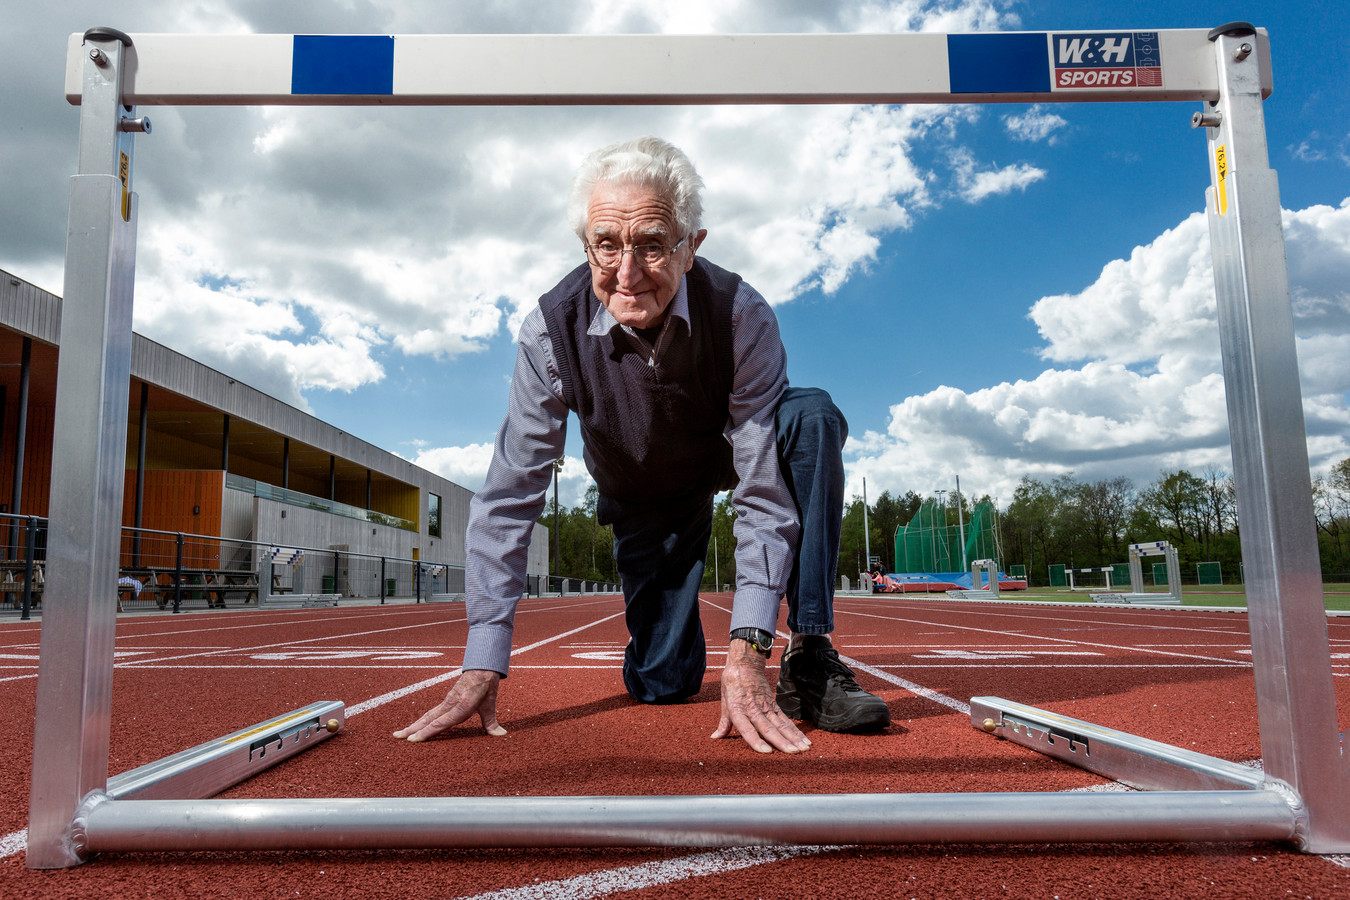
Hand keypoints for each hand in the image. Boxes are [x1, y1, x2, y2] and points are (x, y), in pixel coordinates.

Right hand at [392, 669, 507, 740]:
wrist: (482, 666)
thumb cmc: (486, 685)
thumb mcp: (490, 704)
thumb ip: (491, 722)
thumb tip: (501, 735)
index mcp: (460, 706)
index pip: (440, 722)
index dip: (426, 732)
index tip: (413, 740)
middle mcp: (450, 704)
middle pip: (427, 719)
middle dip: (412, 729)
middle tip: (396, 737)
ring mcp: (446, 702)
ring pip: (427, 715)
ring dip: (413, 725)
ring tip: (399, 734)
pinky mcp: (447, 700)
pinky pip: (432, 712)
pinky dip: (422, 720)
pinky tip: (415, 726)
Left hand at [710, 640, 811, 752]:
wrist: (744, 664)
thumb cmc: (732, 684)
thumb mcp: (724, 702)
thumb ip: (724, 723)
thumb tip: (715, 737)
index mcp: (738, 710)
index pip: (747, 728)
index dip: (756, 740)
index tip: (766, 752)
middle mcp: (754, 710)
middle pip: (769, 728)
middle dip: (782, 742)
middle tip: (792, 753)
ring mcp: (766, 707)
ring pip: (781, 724)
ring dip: (793, 737)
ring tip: (803, 749)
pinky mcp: (774, 704)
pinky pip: (785, 719)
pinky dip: (795, 730)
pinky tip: (804, 739)